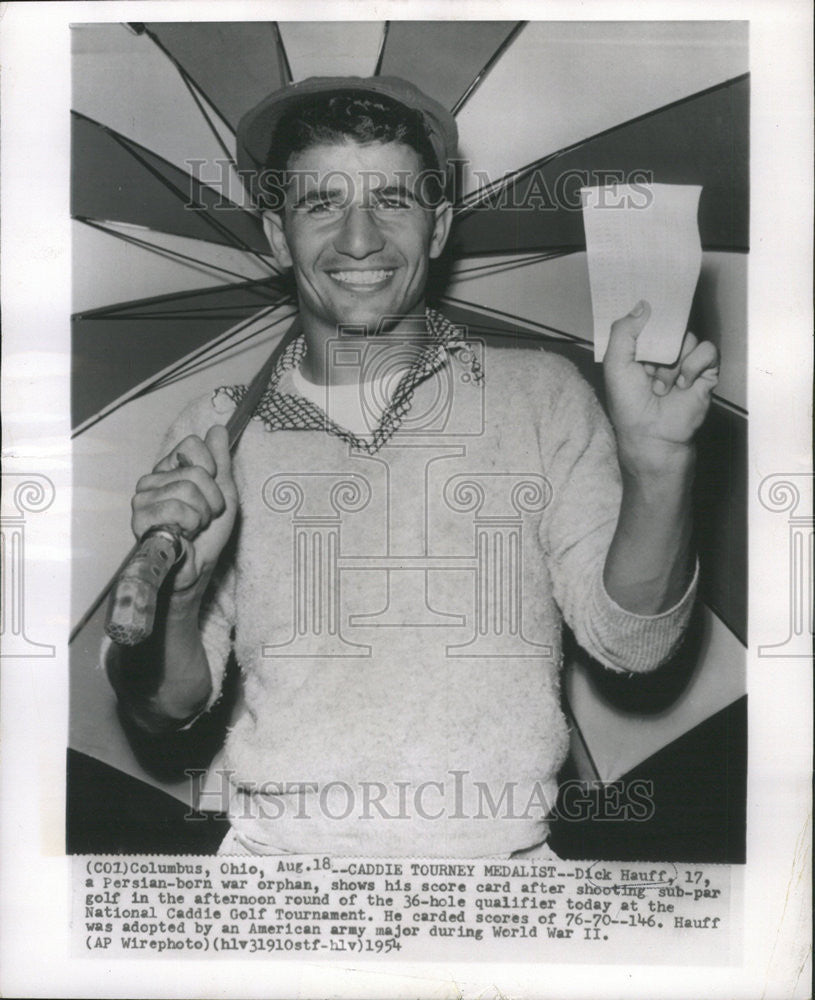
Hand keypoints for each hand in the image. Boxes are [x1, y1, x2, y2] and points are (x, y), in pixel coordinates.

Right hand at [131, 425, 237, 598]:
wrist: (198, 566)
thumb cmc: (209, 532)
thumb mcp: (223, 491)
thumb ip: (221, 460)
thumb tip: (217, 429)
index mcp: (169, 470)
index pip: (192, 444)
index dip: (212, 468)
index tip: (213, 489)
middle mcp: (152, 480)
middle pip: (195, 471)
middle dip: (212, 499)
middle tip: (205, 516)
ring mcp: (143, 498)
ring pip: (188, 489)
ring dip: (202, 514)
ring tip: (194, 526)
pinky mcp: (140, 517)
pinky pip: (176, 508)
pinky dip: (190, 524)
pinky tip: (183, 534)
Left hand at [603, 300, 718, 474]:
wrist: (652, 435)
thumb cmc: (629, 405)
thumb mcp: (615, 364)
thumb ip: (623, 332)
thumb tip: (642, 305)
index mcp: (641, 349)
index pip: (651, 320)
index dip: (652, 315)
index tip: (651, 306)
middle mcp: (664, 353)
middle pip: (673, 326)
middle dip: (660, 344)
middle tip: (649, 365)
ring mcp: (685, 362)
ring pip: (689, 339)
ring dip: (674, 363)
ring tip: (662, 387)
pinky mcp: (706, 373)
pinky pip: (708, 351)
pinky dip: (695, 365)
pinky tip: (683, 384)